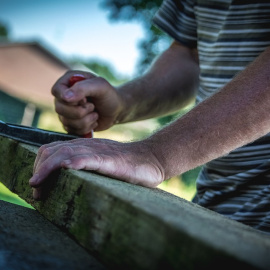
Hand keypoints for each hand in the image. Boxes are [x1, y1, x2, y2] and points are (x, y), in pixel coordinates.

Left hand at [29, 138, 164, 199]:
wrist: (151, 158)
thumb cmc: (128, 166)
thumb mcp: (102, 163)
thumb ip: (86, 166)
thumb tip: (67, 179)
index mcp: (84, 148)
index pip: (51, 149)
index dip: (39, 165)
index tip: (36, 184)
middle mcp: (88, 146)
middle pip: (52, 151)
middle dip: (38, 171)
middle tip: (35, 191)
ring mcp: (99, 151)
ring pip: (65, 153)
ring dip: (47, 170)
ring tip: (38, 187)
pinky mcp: (110, 160)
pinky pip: (88, 158)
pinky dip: (73, 162)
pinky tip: (66, 169)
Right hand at [52, 70, 123, 134]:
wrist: (117, 110)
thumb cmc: (109, 95)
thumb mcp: (100, 86)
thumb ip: (82, 88)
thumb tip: (64, 97)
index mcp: (68, 81)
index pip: (56, 91)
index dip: (69, 99)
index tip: (85, 99)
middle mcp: (64, 96)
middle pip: (59, 109)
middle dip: (80, 111)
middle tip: (93, 106)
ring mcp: (66, 111)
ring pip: (66, 122)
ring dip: (86, 120)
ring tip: (95, 113)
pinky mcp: (71, 124)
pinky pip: (72, 131)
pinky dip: (86, 128)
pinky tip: (93, 121)